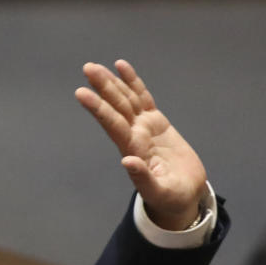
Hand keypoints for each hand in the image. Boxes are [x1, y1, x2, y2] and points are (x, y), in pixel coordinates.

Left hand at [76, 59, 206, 230]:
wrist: (183, 194)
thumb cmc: (171, 197)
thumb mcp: (159, 191)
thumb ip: (142, 178)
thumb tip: (127, 161)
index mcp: (133, 150)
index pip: (113, 125)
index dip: (99, 108)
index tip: (82, 93)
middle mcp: (135, 135)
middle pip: (116, 107)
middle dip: (102, 88)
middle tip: (87, 68)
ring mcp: (144, 127)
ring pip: (126, 100)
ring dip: (112, 83)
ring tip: (95, 67)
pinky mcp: (156, 122)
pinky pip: (142, 98)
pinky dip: (132, 83)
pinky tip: (121, 67)